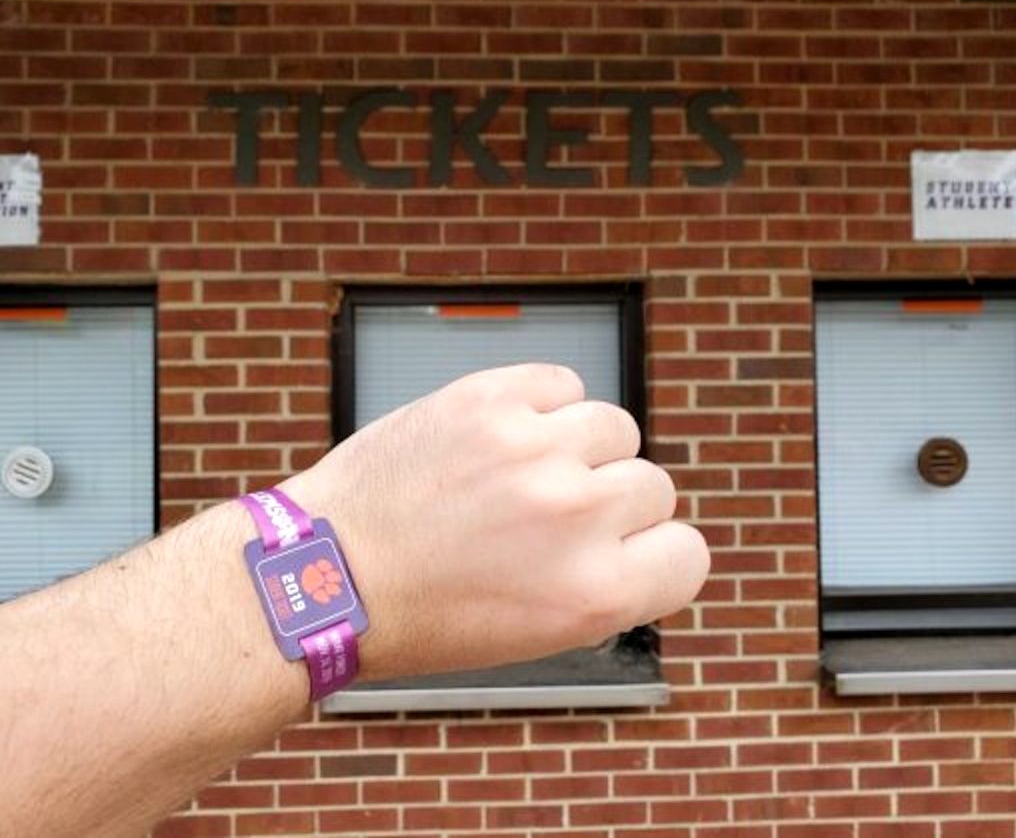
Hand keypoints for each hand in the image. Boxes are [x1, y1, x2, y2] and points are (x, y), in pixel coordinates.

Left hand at [283, 363, 709, 681]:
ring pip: (614, 428)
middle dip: (608, 503)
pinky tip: (505, 436)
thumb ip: (604, 580)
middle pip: (652, 485)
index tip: (621, 551)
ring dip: (579, 450)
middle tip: (547, 520)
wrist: (326, 574)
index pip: (689, 552)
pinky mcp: (488, 401)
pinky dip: (544, 405)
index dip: (654, 553)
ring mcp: (532, 450)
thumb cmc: (423, 613)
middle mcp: (575, 517)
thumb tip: (642, 528)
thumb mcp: (536, 632)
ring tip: (521, 475)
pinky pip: (563, 384)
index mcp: (596, 594)